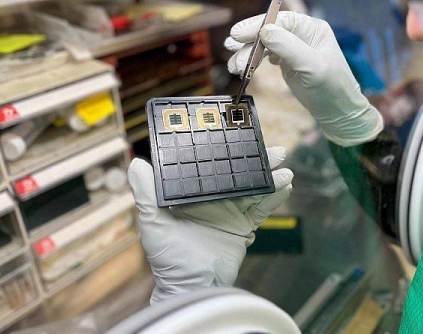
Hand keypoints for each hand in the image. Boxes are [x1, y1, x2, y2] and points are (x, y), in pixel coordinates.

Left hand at [127, 146, 292, 303]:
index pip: (214, 165)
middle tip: (274, 151)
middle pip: (239, 173)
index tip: (240, 136)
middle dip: (257, 161)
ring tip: (284, 169)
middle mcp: (215, 199)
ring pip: (255, 188)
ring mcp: (231, 211)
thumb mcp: (153, 221)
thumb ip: (147, 192)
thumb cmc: (168, 258)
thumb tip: (136, 163)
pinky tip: (285, 186)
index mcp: (195, 192)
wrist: (192, 286)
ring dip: (270, 177)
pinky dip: (274, 198)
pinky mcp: (244, 226)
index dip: (228, 150)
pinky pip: (262, 209)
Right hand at [226, 12, 382, 146]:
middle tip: (230, 50)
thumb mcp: (312, 67)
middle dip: (249, 41)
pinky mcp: (287, 62)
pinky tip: (243, 70)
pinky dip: (253, 62)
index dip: (257, 25)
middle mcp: (301, 34)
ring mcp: (293, 48)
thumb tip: (264, 31)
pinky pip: (265, 56)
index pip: (281, 20)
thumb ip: (288, 47)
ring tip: (235, 68)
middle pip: (269, 30)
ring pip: (264, 44)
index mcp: (312, 28)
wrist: (338, 113)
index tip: (238, 34)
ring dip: (247, 54)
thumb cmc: (332, 88)